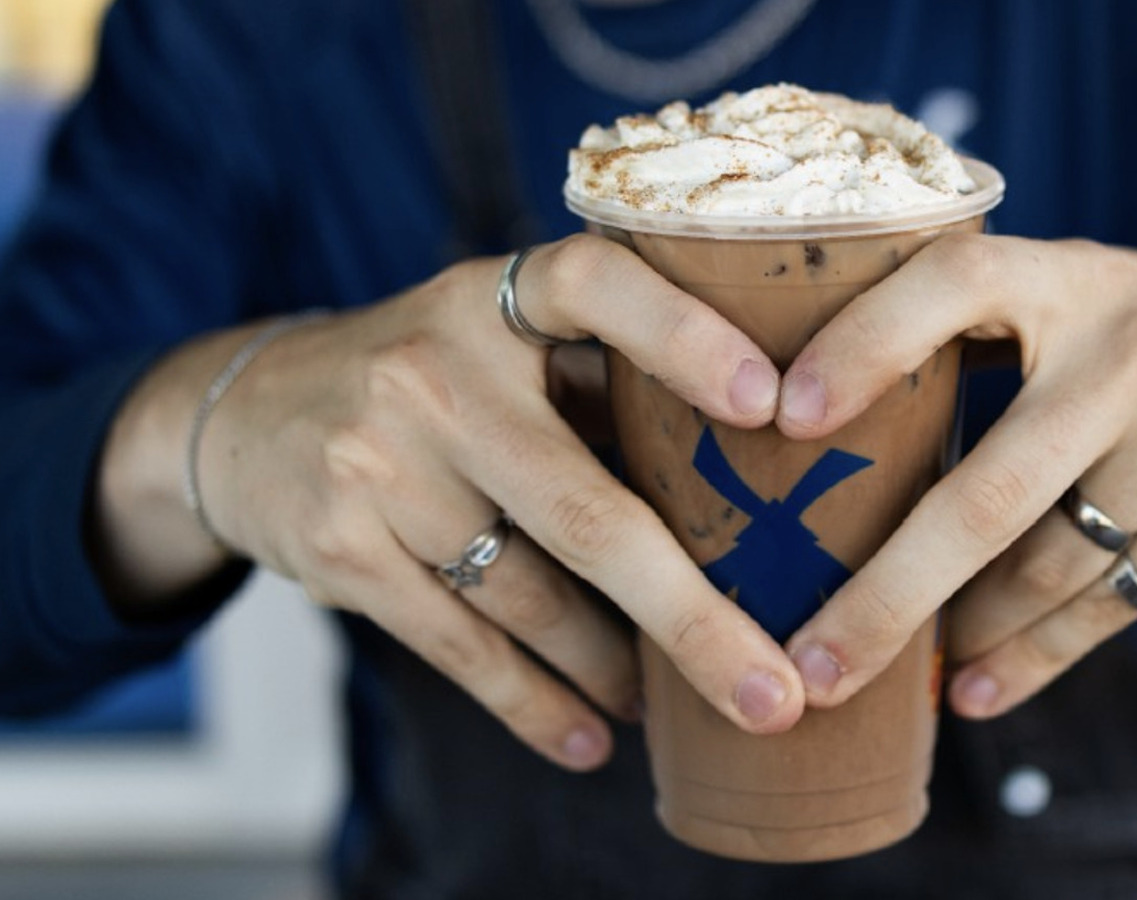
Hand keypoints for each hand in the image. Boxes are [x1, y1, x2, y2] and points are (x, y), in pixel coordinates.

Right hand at [98, 235, 805, 770]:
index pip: (596, 286)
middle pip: (586, 513)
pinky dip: (534, 703)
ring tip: (685, 709)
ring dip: (617, 669)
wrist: (244, 414)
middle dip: (691, 620)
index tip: (769, 405)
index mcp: (496, 301)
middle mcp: (434, 372)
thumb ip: (606, 380)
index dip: (683, 336)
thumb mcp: (505, 341)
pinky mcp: (337, 547)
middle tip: (771, 694)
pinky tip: (590, 739)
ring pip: (530, 596)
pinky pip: (460, 645)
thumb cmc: (433, 376)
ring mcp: (377, 463)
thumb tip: (759, 474)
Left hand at [774, 235, 1136, 716]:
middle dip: (887, 595)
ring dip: (962, 633)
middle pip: (986, 495)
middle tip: (811, 662)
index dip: (863, 345)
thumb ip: (981, 332)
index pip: (952, 287)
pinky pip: (1111, 604)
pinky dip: (1036, 655)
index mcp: (1071, 279)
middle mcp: (1127, 357)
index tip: (783, 418)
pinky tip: (979, 687)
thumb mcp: (1086, 290)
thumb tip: (828, 424)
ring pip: (1045, 570)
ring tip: (894, 675)